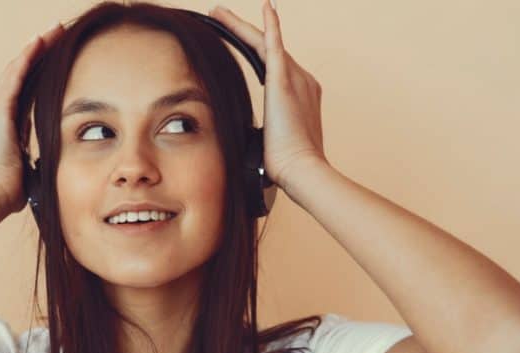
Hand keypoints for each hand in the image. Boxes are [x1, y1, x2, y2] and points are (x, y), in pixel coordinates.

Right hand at [0, 22, 64, 217]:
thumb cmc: (6, 190)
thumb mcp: (23, 169)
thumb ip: (30, 161)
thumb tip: (43, 167)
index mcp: (0, 123)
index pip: (21, 90)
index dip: (36, 72)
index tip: (53, 59)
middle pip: (19, 73)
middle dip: (38, 53)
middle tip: (56, 34)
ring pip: (17, 69)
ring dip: (36, 48)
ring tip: (53, 31)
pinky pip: (16, 76)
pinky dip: (28, 57)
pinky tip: (40, 42)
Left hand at [208, 1, 328, 194]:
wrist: (301, 170)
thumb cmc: (285, 164)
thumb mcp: (268, 141)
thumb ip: (259, 130)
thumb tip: (243, 139)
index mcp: (298, 93)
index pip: (269, 64)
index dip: (252, 49)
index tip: (234, 41)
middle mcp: (301, 79)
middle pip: (265, 47)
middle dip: (241, 30)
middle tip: (218, 16)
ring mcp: (296, 77)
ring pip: (263, 41)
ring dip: (239, 26)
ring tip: (217, 13)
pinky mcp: (285, 80)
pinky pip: (275, 45)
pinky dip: (271, 25)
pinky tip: (266, 6)